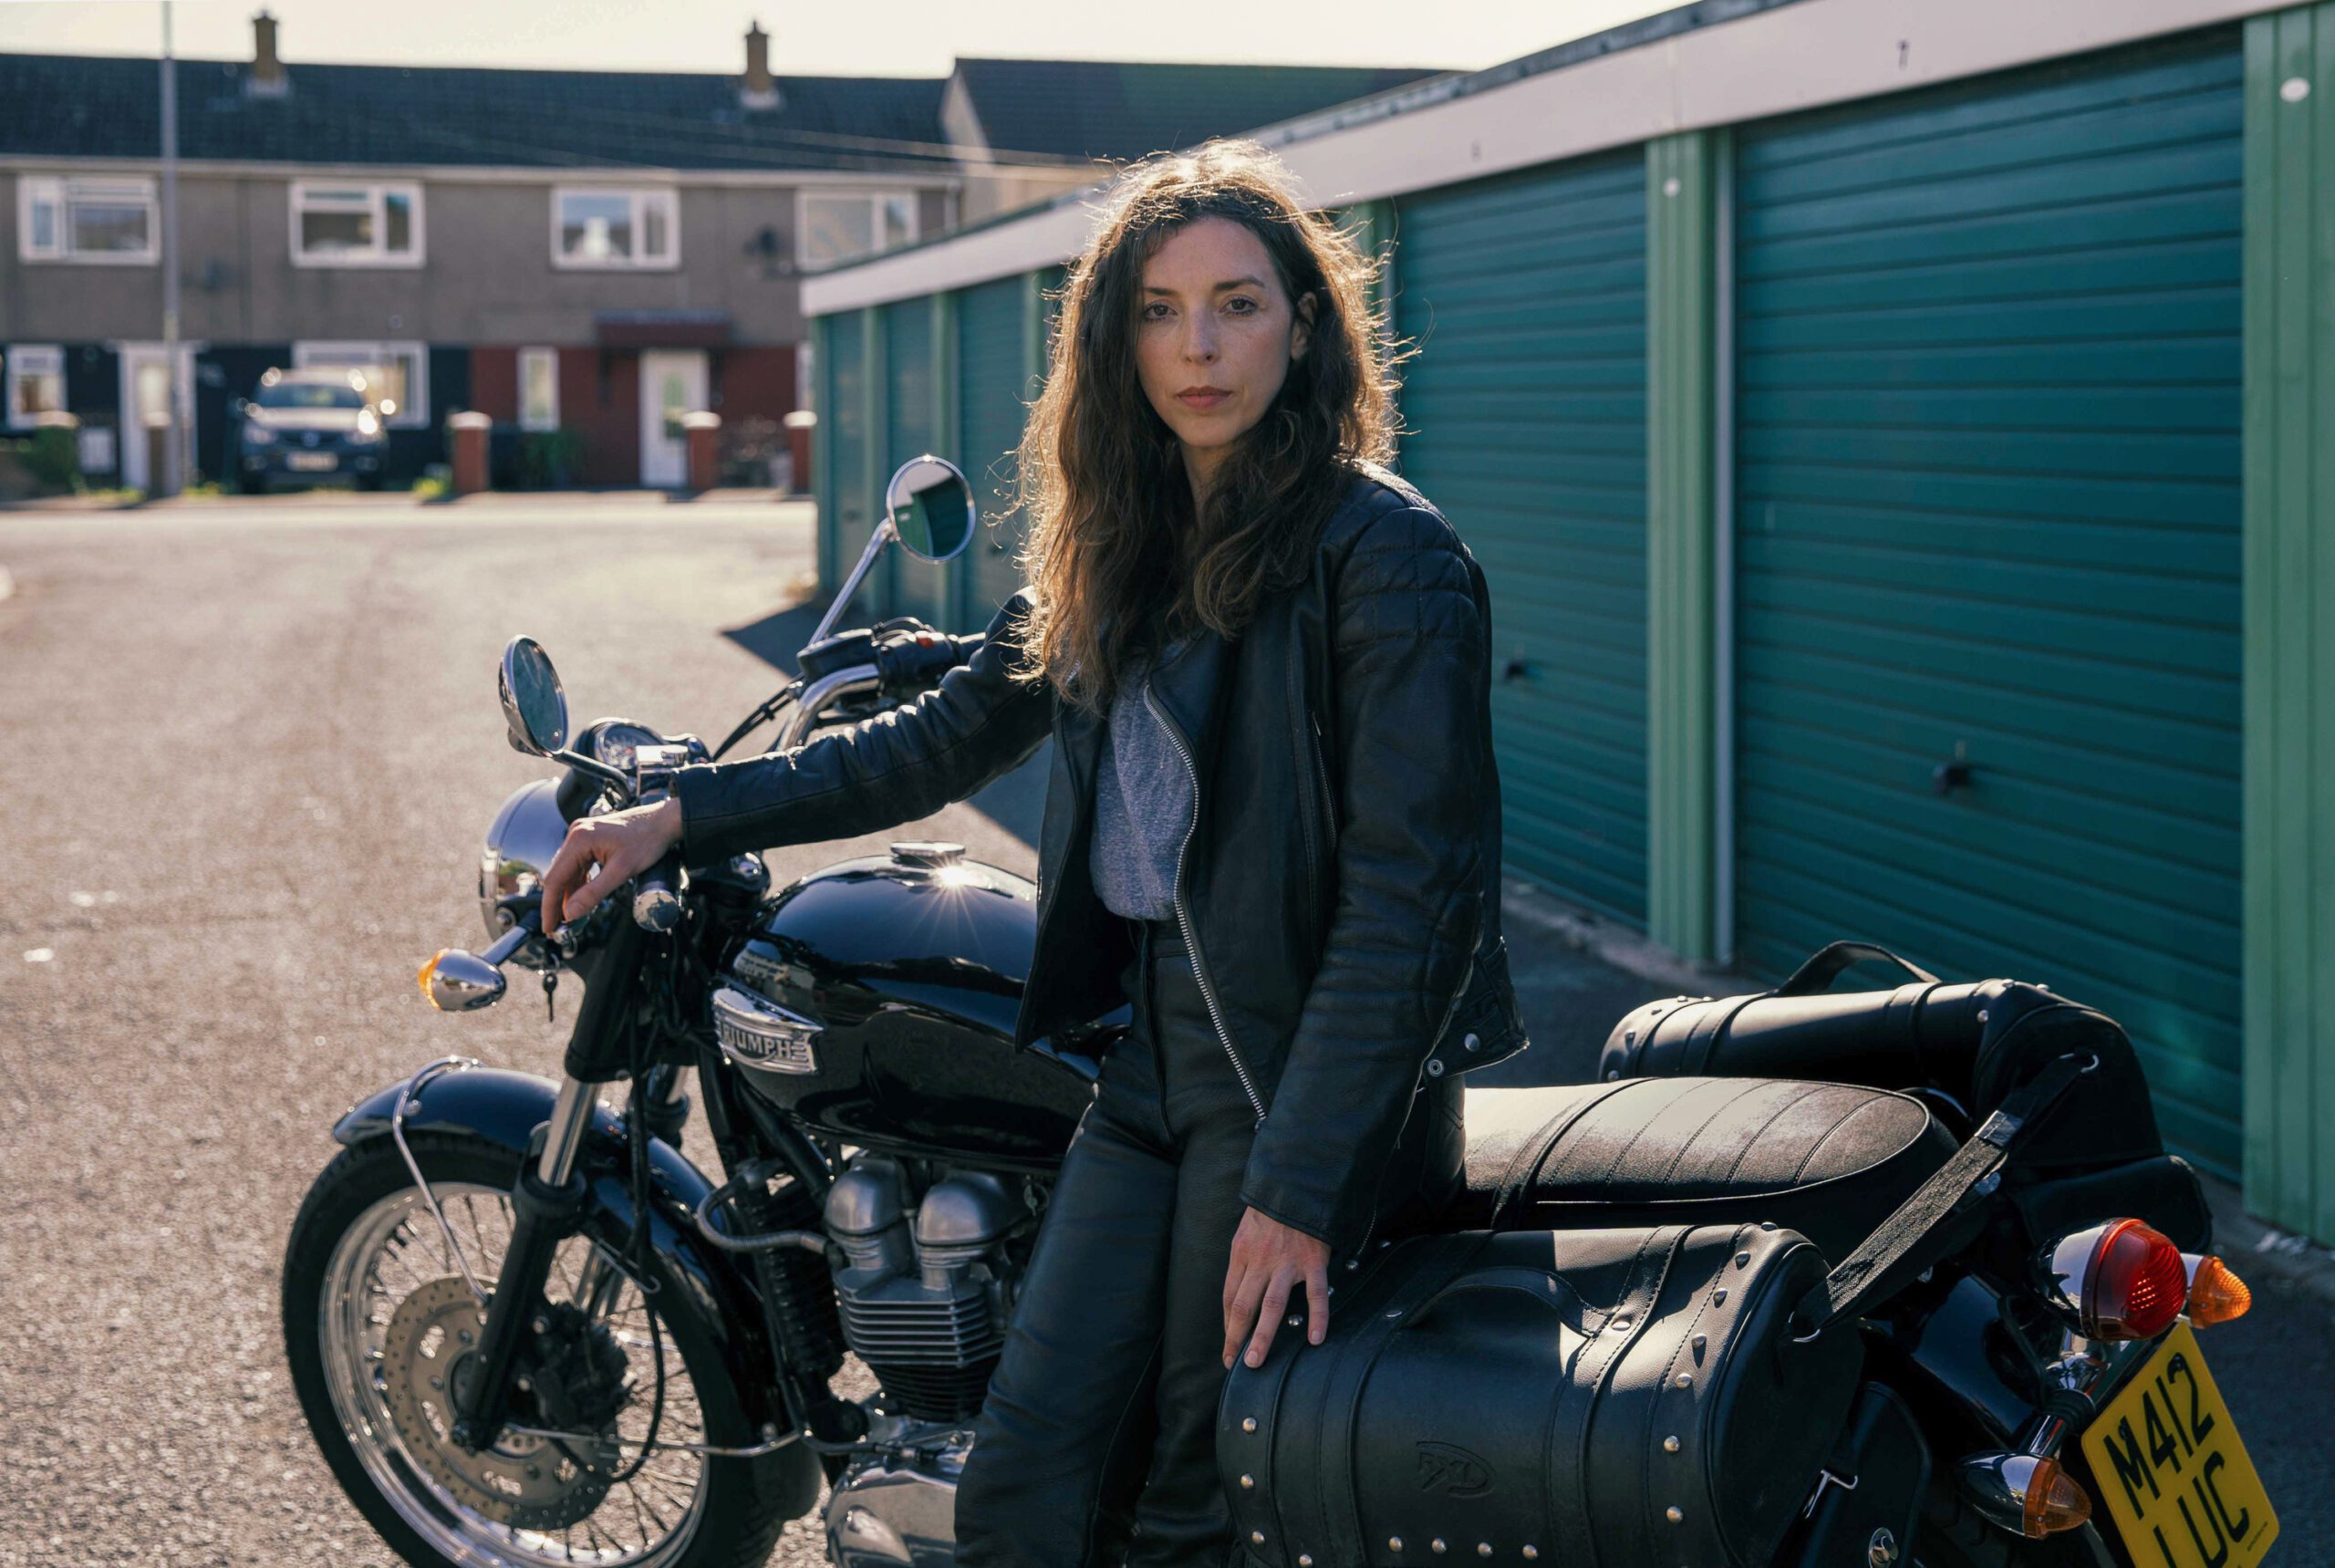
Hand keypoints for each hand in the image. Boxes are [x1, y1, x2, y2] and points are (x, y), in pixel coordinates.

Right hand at [538, 796, 683, 935]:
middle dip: (557, 903)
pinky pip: (578, 866)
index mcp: (579, 839)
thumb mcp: (621, 871)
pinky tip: (580, 899)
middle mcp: (575, 835)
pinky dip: (578, 884)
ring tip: (568, 919)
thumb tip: (571, 913)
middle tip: (557, 928)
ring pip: (567, 872)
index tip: (550, 927)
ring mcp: (581, 836)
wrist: (664, 821)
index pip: (555, 879)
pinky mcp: (589, 840)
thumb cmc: (647, 841)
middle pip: (558, 876)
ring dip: (567, 895)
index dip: (550, 906)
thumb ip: (594, 893)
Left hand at [1222, 1206, 1331, 1368]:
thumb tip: (1239, 1293)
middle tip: (1234, 1364)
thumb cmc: (1270, 1211)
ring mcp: (1287, 1263)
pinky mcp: (1313, 1261)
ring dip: (1262, 1335)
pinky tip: (1316, 1338)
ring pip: (1271, 1305)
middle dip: (1236, 1337)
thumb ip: (1244, 1261)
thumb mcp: (1246, 1232)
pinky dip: (1317, 1317)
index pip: (1229, 1297)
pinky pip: (1315, 1294)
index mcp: (1241, 1254)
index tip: (1228, 1346)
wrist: (1296, 1186)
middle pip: (1243, 1305)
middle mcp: (1260, 1261)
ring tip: (1256, 1361)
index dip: (1228, 1324)